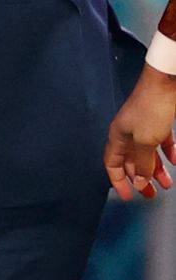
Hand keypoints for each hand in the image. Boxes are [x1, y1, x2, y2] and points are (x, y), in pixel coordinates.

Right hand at [104, 62, 175, 200]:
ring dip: (156, 170)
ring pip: (147, 154)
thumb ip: (141, 163)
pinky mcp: (157, 120)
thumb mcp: (146, 141)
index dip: (118, 182)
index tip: (128, 197)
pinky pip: (160, 142)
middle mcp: (128, 132)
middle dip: (140, 179)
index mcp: (118, 136)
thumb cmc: (151, 109)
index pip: (111, 163)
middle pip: (130, 161)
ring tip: (166, 184)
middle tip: (149, 195)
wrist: (165, 82)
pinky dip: (167, 153)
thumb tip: (137, 181)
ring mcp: (143, 126)